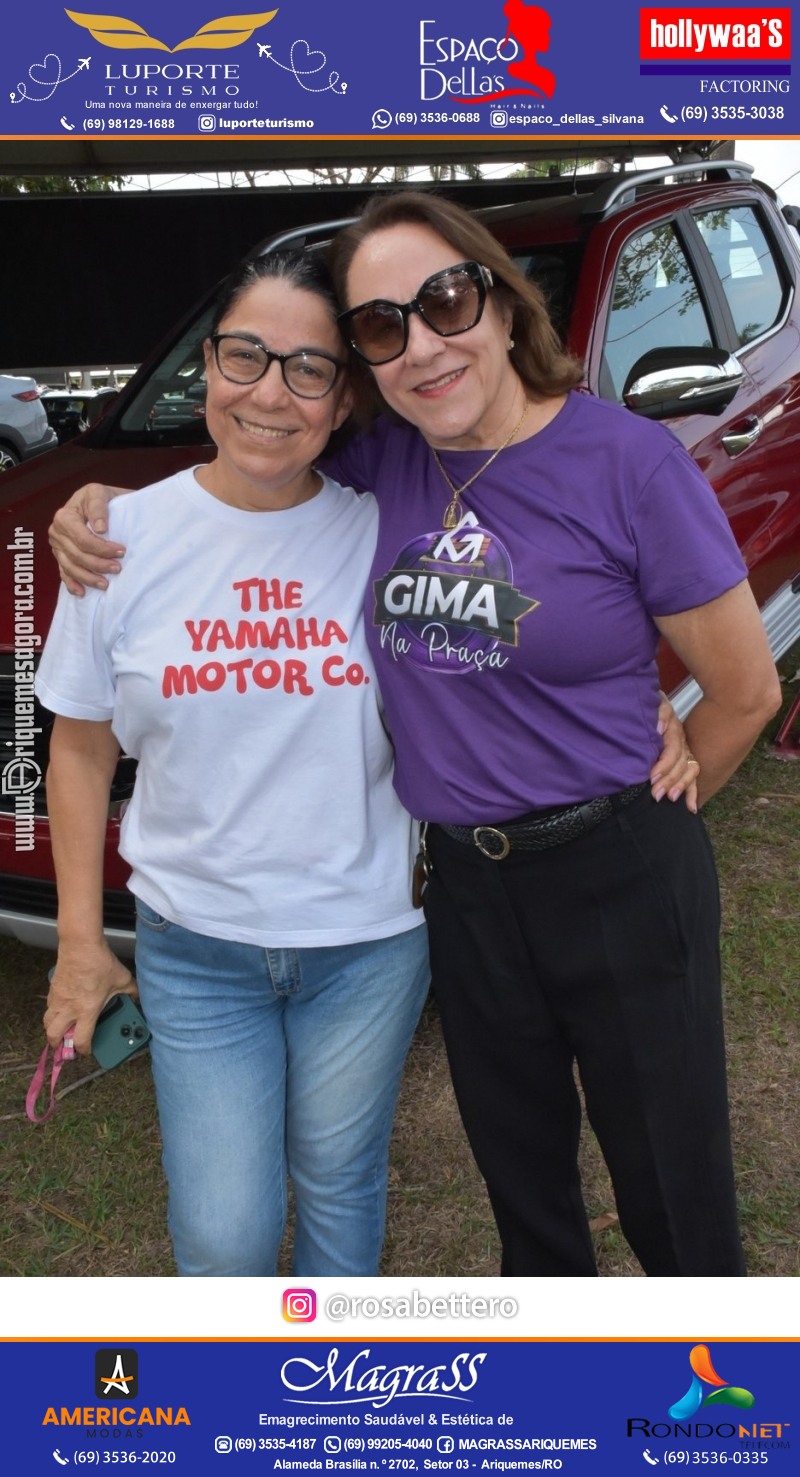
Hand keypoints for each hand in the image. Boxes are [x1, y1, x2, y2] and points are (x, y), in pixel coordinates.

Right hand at [45, 942, 136, 1055]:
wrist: (80, 945)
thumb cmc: (100, 963)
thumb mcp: (122, 979)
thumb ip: (132, 992)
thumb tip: (138, 997)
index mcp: (87, 1011)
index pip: (81, 1040)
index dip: (84, 1050)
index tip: (88, 1050)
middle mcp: (69, 1009)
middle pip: (54, 1036)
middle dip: (58, 1045)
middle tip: (65, 1046)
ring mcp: (58, 999)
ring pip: (47, 1022)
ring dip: (52, 1030)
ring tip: (60, 1030)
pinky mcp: (53, 989)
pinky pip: (48, 1007)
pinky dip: (52, 1013)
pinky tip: (60, 1009)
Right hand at [48, 484, 129, 595]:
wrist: (98, 502)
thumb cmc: (101, 497)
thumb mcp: (100, 493)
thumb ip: (99, 507)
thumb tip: (100, 529)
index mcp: (64, 515)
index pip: (82, 539)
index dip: (101, 548)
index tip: (121, 551)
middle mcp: (57, 531)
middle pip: (77, 555)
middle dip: (98, 565)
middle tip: (118, 569)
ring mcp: (57, 546)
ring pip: (71, 568)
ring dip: (88, 578)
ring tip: (106, 584)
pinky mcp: (60, 556)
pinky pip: (64, 573)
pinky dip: (72, 584)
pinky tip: (82, 593)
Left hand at [650, 695, 698, 811]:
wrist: (655, 704)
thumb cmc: (652, 707)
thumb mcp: (657, 704)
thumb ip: (660, 712)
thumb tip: (660, 728)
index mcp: (676, 732)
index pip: (673, 751)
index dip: (664, 765)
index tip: (652, 777)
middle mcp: (684, 744)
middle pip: (681, 765)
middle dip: (669, 781)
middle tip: (656, 794)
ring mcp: (687, 754)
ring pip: (689, 773)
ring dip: (681, 787)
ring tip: (671, 799)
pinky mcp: (686, 763)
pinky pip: (693, 779)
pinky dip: (693, 794)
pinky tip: (692, 808)